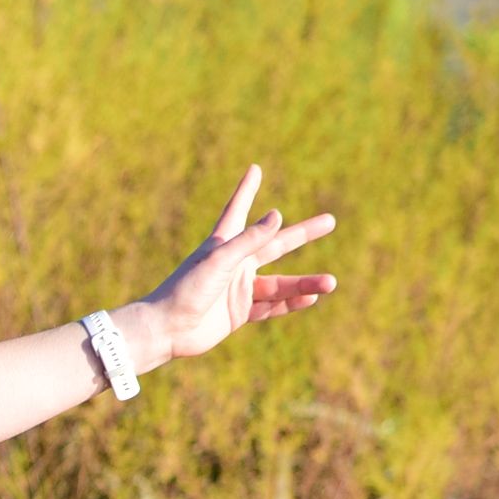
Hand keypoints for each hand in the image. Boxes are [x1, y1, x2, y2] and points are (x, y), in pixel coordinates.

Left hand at [136, 166, 338, 365]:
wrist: (166, 330)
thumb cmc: (186, 290)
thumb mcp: (219, 261)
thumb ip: (249, 240)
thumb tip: (278, 215)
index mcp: (223, 245)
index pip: (237, 210)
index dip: (247, 190)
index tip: (254, 168)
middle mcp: (234, 264)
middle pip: (275, 245)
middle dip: (303, 233)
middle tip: (330, 220)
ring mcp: (238, 289)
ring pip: (279, 284)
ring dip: (304, 283)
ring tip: (331, 282)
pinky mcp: (238, 313)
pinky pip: (270, 307)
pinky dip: (290, 303)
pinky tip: (311, 298)